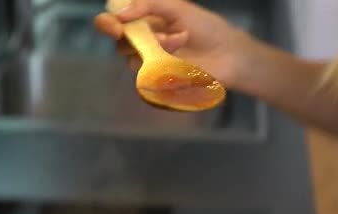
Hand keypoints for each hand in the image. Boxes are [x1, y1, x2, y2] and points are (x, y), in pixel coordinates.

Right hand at [94, 0, 253, 87]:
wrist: (230, 54)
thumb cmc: (207, 28)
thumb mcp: (178, 8)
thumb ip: (148, 5)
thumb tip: (120, 14)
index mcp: (145, 22)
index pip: (115, 21)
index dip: (107, 23)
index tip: (115, 26)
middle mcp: (145, 43)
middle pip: (120, 44)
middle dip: (130, 37)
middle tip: (141, 33)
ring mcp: (153, 64)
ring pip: (133, 59)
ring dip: (155, 46)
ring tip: (181, 39)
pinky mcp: (162, 82)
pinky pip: (149, 75)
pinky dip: (165, 62)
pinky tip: (183, 56)